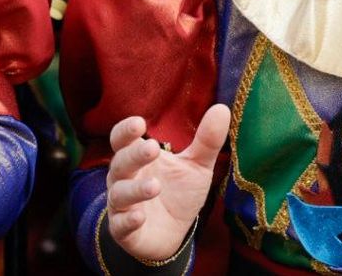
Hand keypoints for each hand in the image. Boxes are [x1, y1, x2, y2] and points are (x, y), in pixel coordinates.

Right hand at [105, 104, 230, 262]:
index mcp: (138, 158)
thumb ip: (207, 141)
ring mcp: (122, 206)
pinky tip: (139, 217)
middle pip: (120, 163)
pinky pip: (120, 226)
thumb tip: (222, 109)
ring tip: (155, 185)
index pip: (122, 139)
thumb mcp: (197, 166)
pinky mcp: (124, 231)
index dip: (126, 131)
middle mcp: (124, 179)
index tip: (139, 123)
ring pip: (119, 194)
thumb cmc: (180, 192)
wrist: (174, 233)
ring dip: (135, 190)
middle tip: (153, 148)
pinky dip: (128, 221)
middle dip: (134, 155)